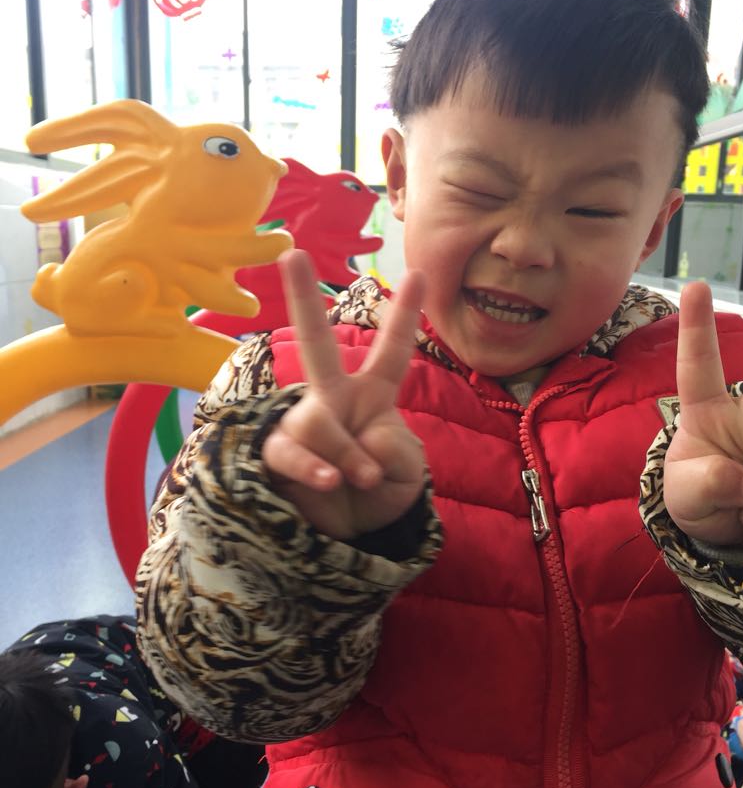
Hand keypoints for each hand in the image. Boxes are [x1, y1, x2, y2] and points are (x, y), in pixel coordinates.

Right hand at [262, 249, 425, 539]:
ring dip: (347, 455)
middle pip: (317, 345)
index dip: (403, 316)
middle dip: (303, 299)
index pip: (390, 352)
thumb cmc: (381, 494)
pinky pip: (292, 450)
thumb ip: (394, 448)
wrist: (351, 535)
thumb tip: (360, 442)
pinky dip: (317, 467)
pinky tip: (333, 479)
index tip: (417, 273)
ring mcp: (304, 424)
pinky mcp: (279, 452)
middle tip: (292, 252)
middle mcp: (333, 400)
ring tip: (358, 478)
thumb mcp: (407, 472)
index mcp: (373, 396)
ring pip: (318, 420)